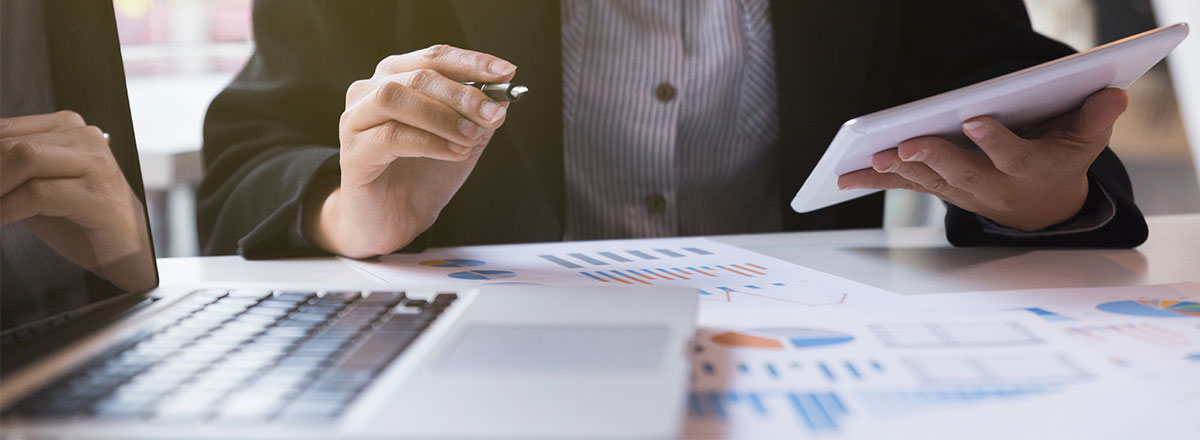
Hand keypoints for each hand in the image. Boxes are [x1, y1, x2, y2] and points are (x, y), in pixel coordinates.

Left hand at [0, 111, 155, 290]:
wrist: (127, 252)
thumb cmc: (80, 221)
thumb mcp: (35, 187)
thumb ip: (8, 173)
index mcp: (68, 128)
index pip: (4, 129)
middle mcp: (86, 138)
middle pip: (12, 143)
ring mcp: (96, 165)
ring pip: (25, 158)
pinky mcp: (99, 196)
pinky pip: (39, 194)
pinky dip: (8, 209)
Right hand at [305, 45, 514, 257]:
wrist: (393, 221)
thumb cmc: (422, 176)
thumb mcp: (462, 141)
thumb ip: (477, 117)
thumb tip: (502, 95)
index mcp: (395, 78)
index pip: (434, 57)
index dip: (472, 62)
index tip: (506, 72)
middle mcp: (369, 92)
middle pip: (417, 75)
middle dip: (462, 93)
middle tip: (493, 114)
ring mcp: (355, 120)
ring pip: (395, 97)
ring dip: (443, 116)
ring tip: (471, 137)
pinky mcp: (352, 154)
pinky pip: (390, 137)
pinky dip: (430, 142)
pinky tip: (454, 153)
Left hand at [838, 88, 1128, 230]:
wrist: (1042, 206)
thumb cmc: (1061, 158)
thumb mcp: (1086, 140)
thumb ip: (1097, 118)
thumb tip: (1112, 94)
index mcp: (1029, 169)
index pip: (1013, 154)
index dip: (995, 139)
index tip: (976, 119)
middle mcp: (991, 185)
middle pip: (960, 172)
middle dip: (933, 156)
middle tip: (907, 144)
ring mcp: (960, 190)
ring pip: (927, 180)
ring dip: (898, 170)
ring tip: (872, 159)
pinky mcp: (938, 188)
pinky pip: (904, 185)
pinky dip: (875, 180)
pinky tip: (845, 177)